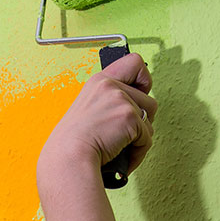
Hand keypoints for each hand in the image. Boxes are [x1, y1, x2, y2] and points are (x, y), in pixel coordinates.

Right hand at [40, 53, 157, 178]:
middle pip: (148, 99)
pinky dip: (138, 151)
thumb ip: (109, 103)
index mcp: (98, 81)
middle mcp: (109, 85)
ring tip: (121, 145)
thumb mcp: (88, 110)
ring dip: (140, 135)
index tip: (138, 94)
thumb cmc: (73, 144)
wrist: (68, 157)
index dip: (143, 80)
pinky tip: (122, 155)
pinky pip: (147, 137)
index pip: (134, 63)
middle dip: (141, 118)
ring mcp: (120, 99)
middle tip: (124, 131)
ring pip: (150, 117)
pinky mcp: (129, 116)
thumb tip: (136, 111)